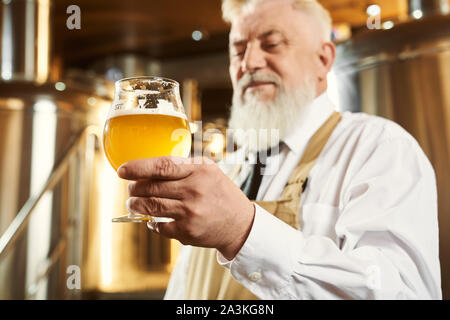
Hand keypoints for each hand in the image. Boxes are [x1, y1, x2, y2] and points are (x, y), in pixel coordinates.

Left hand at [117, 156, 254, 259]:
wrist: (240, 223)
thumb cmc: (221, 194)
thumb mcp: (209, 171)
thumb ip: (184, 166)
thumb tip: (150, 167)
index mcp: (198, 171)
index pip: (161, 166)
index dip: (138, 168)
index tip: (122, 170)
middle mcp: (193, 190)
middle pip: (151, 188)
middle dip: (134, 188)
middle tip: (130, 189)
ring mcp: (190, 212)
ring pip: (150, 207)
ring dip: (135, 205)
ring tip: (132, 203)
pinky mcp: (187, 231)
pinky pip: (159, 226)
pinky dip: (150, 223)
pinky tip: (151, 219)